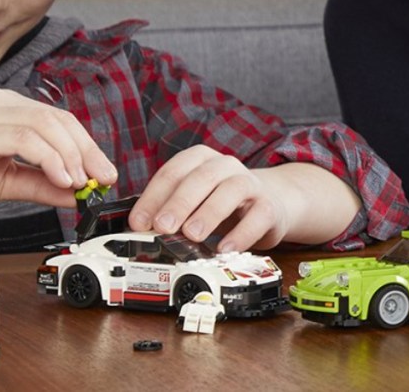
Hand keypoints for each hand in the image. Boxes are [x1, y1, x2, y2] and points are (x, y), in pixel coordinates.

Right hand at [0, 87, 116, 212]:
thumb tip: (77, 193)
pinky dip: (50, 159)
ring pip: (47, 125)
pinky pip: (26, 139)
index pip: (59, 120)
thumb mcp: (3, 183)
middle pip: (60, 120)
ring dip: (72, 157)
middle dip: (88, 152)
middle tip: (103, 180)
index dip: (87, 147)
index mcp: (6, 110)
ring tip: (82, 184)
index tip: (103, 175)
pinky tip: (61, 179)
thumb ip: (40, 184)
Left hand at [127, 145, 290, 251]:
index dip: (153, 197)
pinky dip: (241, 234)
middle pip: (201, 177)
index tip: (139, 222)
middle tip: (163, 226)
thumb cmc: (222, 202)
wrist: (268, 203)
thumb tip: (139, 229)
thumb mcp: (193, 200)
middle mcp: (225, 166)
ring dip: (209, 213)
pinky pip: (258, 216)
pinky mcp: (269, 206)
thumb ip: (169, 209)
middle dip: (179, 203)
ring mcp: (249, 183)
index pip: (173, 172)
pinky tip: (225, 248)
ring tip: (192, 235)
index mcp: (200, 159)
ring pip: (231, 191)